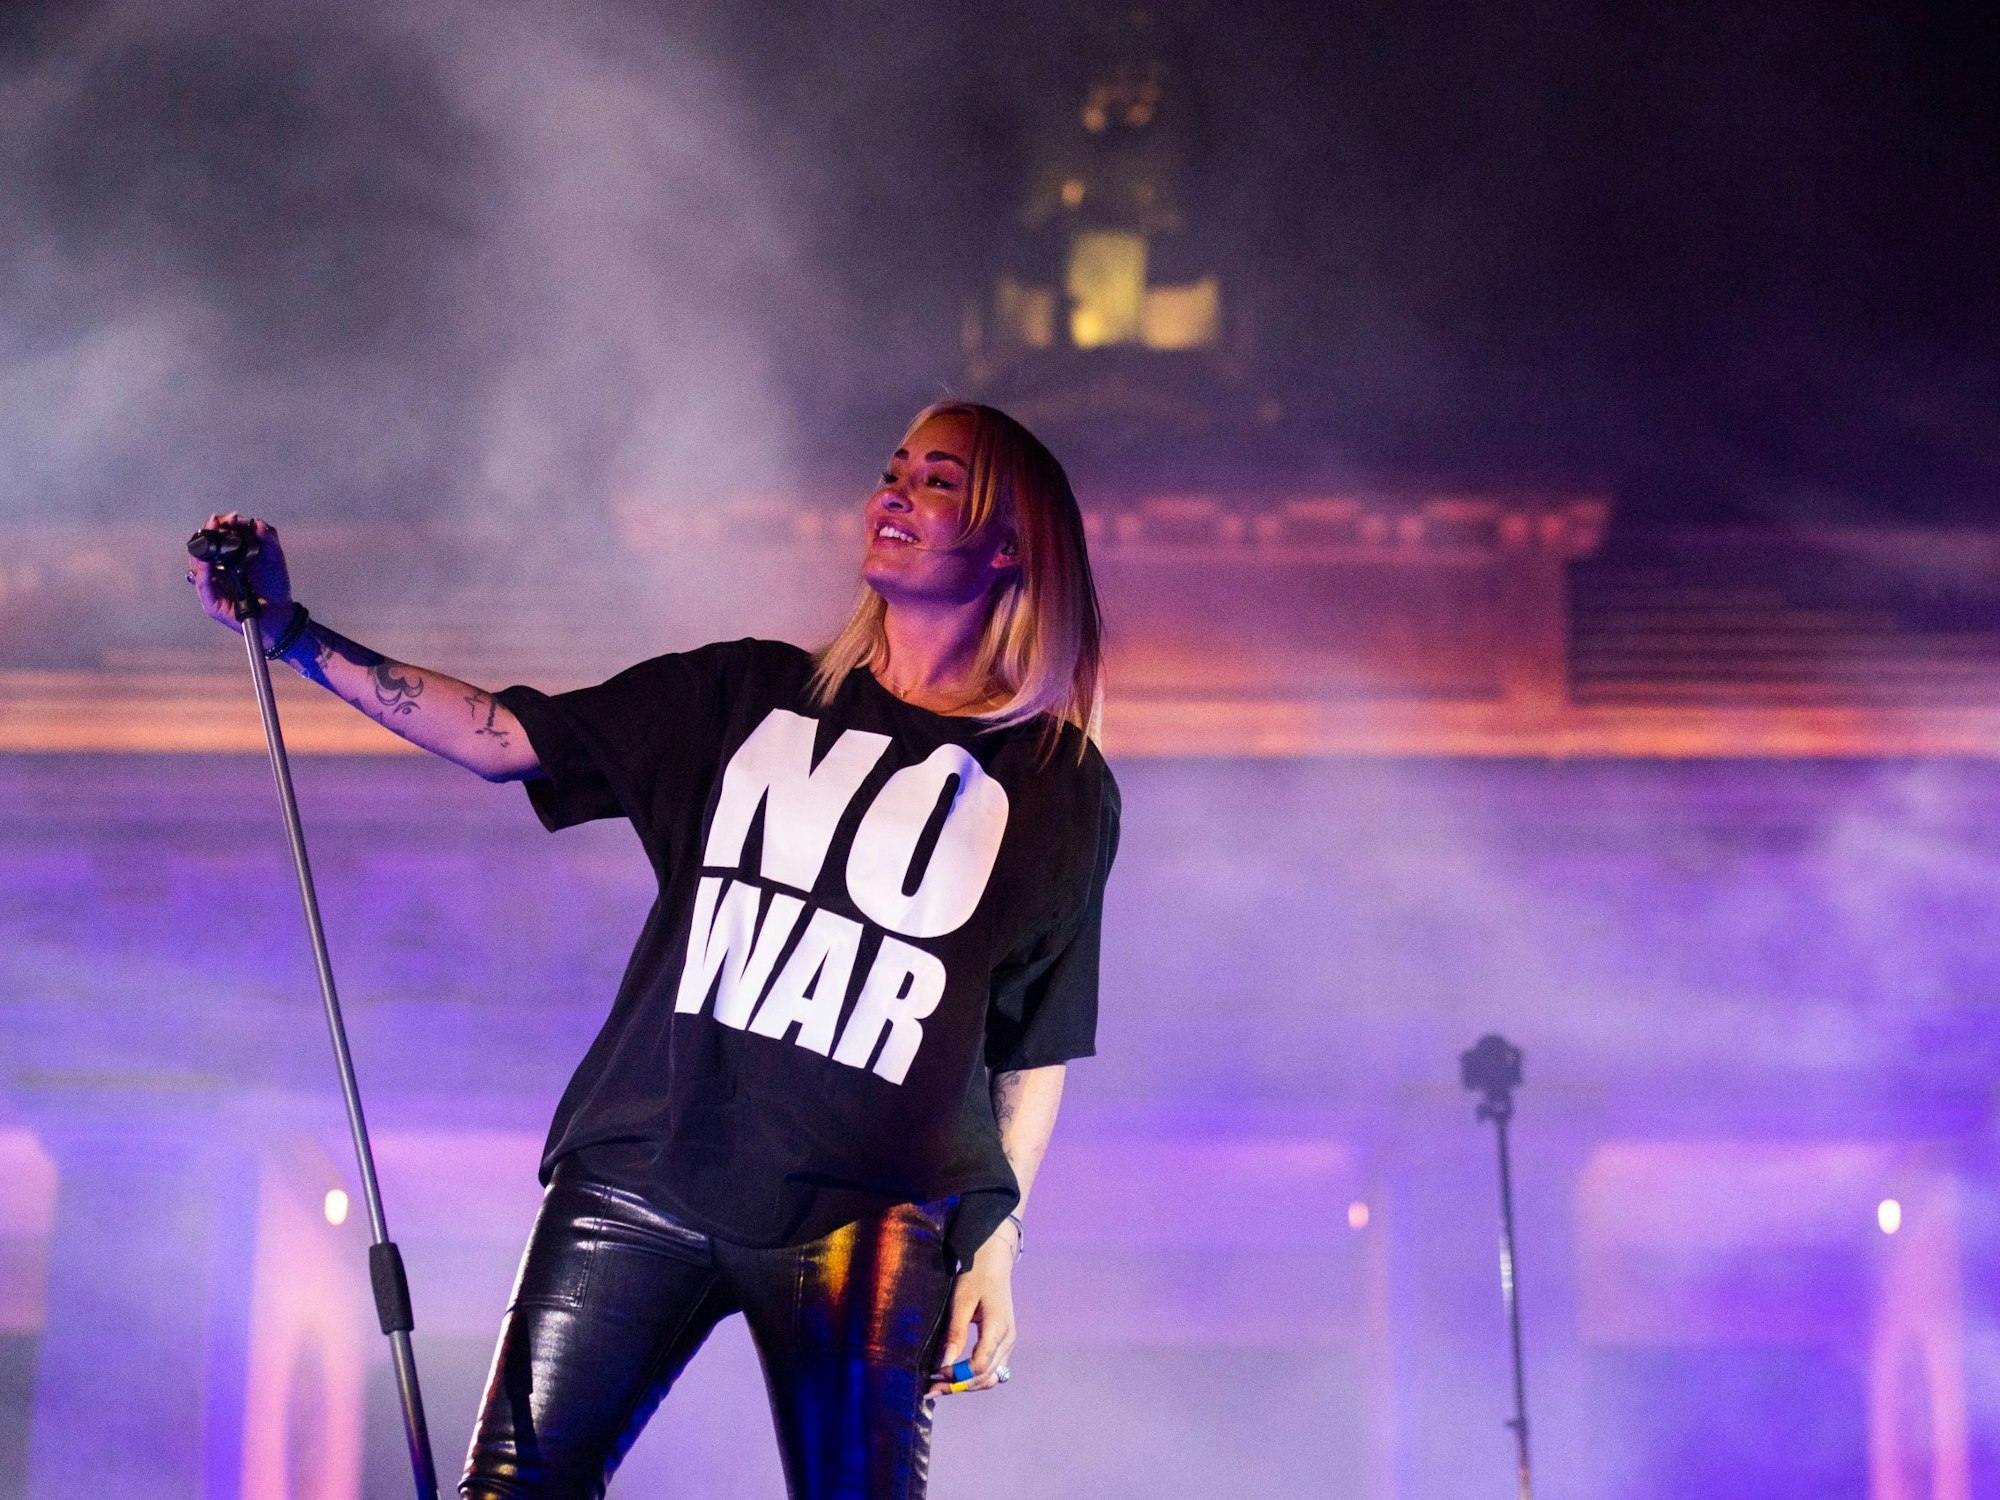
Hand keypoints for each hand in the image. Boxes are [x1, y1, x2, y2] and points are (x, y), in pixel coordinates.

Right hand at [188, 512, 294, 644]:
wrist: (279, 613)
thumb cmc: (274, 585)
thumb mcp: (274, 558)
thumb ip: (268, 539)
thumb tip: (257, 522)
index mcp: (229, 557)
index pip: (216, 537)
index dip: (219, 525)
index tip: (227, 517)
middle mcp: (217, 569)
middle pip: (202, 548)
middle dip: (208, 533)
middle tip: (216, 522)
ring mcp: (212, 584)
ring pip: (198, 564)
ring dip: (202, 548)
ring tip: (212, 533)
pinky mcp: (211, 601)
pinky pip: (202, 583)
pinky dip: (203, 570)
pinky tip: (207, 561)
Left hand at [928, 1221, 1018, 1395]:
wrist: (994, 1263)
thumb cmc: (975, 1277)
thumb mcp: (961, 1302)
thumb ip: (955, 1334)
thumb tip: (944, 1364)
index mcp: (998, 1329)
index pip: (979, 1367)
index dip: (956, 1376)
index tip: (934, 1376)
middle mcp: (1008, 1340)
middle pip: (986, 1377)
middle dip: (958, 1386)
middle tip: (931, 1390)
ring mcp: (1008, 1343)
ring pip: (991, 1378)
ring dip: (967, 1385)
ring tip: (941, 1386)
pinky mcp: (1004, 1342)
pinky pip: (992, 1369)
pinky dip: (974, 1377)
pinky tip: (955, 1375)